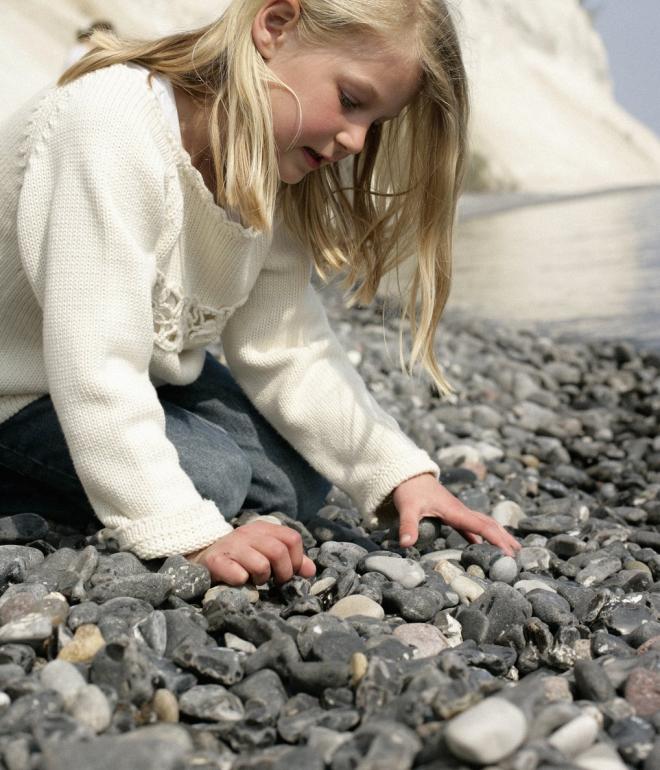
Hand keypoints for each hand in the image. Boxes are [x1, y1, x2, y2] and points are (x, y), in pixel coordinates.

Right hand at [184, 521, 315, 585]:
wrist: (202, 557)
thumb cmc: (240, 557)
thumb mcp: (266, 552)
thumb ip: (290, 560)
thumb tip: (311, 571)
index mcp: (263, 528)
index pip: (292, 538)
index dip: (296, 560)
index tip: (289, 572)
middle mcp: (248, 533)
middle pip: (279, 552)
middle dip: (282, 573)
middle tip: (274, 581)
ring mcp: (231, 546)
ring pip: (261, 564)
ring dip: (262, 578)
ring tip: (255, 580)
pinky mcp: (216, 561)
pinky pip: (238, 575)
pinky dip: (242, 582)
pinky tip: (239, 581)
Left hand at [393, 473, 519, 555]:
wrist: (407, 473)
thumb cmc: (409, 490)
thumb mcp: (407, 509)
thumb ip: (408, 526)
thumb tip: (406, 544)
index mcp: (456, 511)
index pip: (482, 526)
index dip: (497, 540)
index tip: (509, 554)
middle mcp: (461, 510)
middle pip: (489, 524)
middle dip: (505, 538)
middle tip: (519, 555)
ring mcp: (458, 511)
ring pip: (483, 523)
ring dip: (497, 535)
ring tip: (510, 550)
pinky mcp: (452, 512)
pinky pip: (471, 525)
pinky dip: (480, 535)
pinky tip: (480, 546)